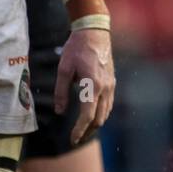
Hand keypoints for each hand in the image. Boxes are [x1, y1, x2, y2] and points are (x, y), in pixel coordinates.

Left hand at [55, 27, 115, 146]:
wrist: (95, 32)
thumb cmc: (77, 48)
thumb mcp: (64, 69)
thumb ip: (61, 91)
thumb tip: (60, 111)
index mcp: (93, 85)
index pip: (87, 115)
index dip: (79, 130)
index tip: (72, 139)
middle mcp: (105, 88)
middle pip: (99, 118)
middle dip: (88, 130)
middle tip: (75, 138)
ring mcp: (111, 85)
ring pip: (106, 112)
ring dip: (95, 123)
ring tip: (83, 130)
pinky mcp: (112, 81)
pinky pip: (109, 103)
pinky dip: (101, 113)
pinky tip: (92, 114)